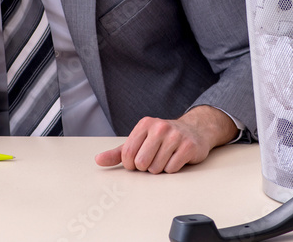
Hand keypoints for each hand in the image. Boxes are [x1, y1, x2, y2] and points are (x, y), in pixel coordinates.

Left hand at [94, 105, 237, 173]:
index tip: (137, 161)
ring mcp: (175, 136)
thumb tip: (98, 160)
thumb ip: (118, 152)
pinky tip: (176, 158)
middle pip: (141, 163)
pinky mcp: (188, 146)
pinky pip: (171, 169)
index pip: (127, 154)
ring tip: (166, 157)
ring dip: (159, 168)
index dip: (131, 164)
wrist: (194, 130)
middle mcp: (160, 127)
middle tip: (154, 158)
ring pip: (156, 168)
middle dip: (146, 167)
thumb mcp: (139, 141)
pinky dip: (172, 169)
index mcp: (144, 124)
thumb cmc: (162, 138)